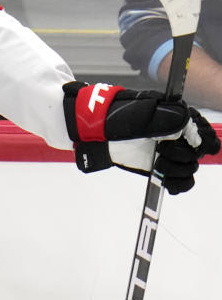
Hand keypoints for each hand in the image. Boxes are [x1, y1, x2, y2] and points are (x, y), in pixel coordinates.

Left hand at [63, 82, 218, 192]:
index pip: (204, 132)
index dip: (204, 141)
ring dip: (178, 170)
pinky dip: (178, 184)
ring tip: (159, 165)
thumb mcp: (140, 115)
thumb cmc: (115, 117)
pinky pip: (181, 181)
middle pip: (197, 154)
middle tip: (162, 151)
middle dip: (184, 156)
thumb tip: (186, 122)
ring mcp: (168, 152)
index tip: (194, 145)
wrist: (95, 131)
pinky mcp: (159, 167)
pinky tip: (167, 182)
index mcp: (176, 118)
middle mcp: (176, 136)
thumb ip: (165, 119)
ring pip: (189, 168)